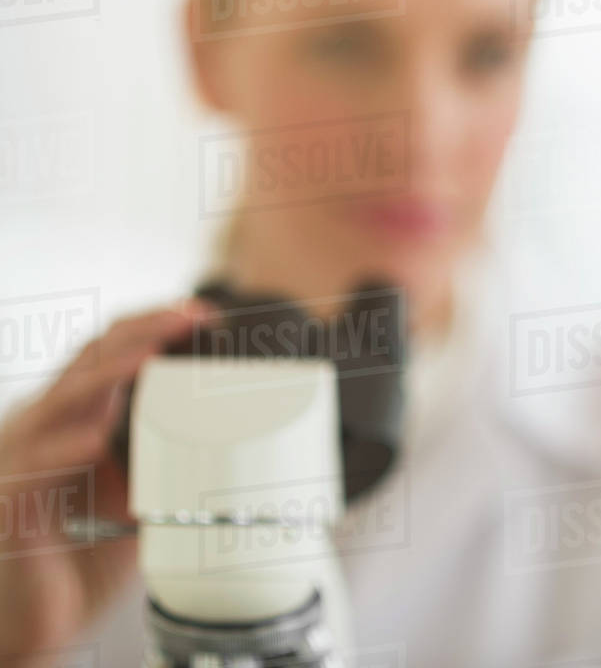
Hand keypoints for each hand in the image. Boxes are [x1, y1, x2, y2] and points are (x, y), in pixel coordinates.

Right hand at [0, 302, 209, 665]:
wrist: (45, 617)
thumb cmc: (90, 549)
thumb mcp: (146, 492)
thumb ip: (175, 462)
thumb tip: (246, 444)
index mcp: (78, 418)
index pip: (110, 352)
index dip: (151, 326)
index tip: (202, 313)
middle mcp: (48, 428)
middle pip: (90, 360)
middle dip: (141, 331)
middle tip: (189, 316)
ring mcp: (24, 460)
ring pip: (61, 401)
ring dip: (107, 374)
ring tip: (147, 356)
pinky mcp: (11, 503)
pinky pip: (35, 468)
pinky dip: (67, 450)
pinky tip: (95, 441)